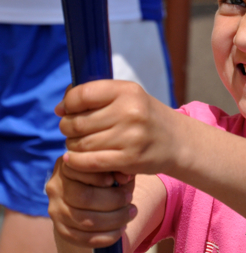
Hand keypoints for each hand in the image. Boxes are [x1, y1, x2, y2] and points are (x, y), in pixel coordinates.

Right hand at [46, 157, 135, 247]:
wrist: (87, 197)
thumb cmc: (103, 176)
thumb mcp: (110, 167)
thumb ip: (116, 169)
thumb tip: (126, 178)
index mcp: (66, 165)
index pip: (81, 170)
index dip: (101, 177)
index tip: (124, 180)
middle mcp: (55, 186)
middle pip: (83, 198)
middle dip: (113, 201)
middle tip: (131, 200)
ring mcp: (55, 209)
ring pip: (84, 220)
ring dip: (113, 220)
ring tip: (130, 214)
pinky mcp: (60, 229)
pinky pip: (82, 239)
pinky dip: (105, 237)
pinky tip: (120, 230)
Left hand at [55, 80, 177, 175]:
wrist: (177, 141)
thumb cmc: (145, 117)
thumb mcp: (129, 97)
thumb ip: (99, 96)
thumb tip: (61, 107)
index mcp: (128, 91)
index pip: (83, 94)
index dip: (67, 103)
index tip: (63, 110)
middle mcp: (130, 111)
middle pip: (78, 122)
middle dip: (67, 127)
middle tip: (70, 130)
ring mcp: (130, 136)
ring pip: (81, 143)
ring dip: (72, 145)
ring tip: (78, 144)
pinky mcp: (129, 159)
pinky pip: (90, 162)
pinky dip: (76, 161)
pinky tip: (74, 159)